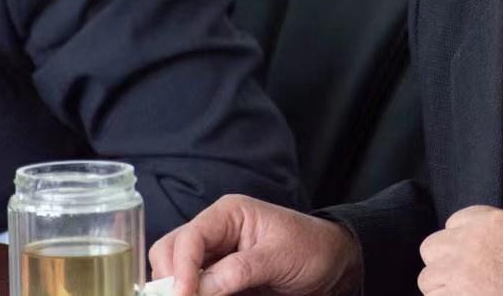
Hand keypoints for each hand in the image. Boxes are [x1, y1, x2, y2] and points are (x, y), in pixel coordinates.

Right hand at [148, 194, 362, 295]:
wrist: (333, 265)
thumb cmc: (312, 249)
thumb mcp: (279, 258)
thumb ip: (238, 271)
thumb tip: (198, 289)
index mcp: (228, 214)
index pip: (188, 239)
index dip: (179, 269)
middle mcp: (215, 233)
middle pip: (168, 254)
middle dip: (170, 280)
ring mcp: (214, 257)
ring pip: (175, 275)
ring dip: (182, 290)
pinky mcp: (217, 279)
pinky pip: (194, 289)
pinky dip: (194, 295)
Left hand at [418, 206, 502, 294]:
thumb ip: (483, 226)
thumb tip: (454, 236)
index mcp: (487, 221)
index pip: (451, 224)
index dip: (459, 243)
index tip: (472, 257)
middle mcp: (469, 243)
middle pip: (431, 248)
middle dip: (441, 262)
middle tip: (461, 277)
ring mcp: (462, 273)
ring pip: (427, 279)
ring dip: (441, 287)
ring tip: (467, 292)